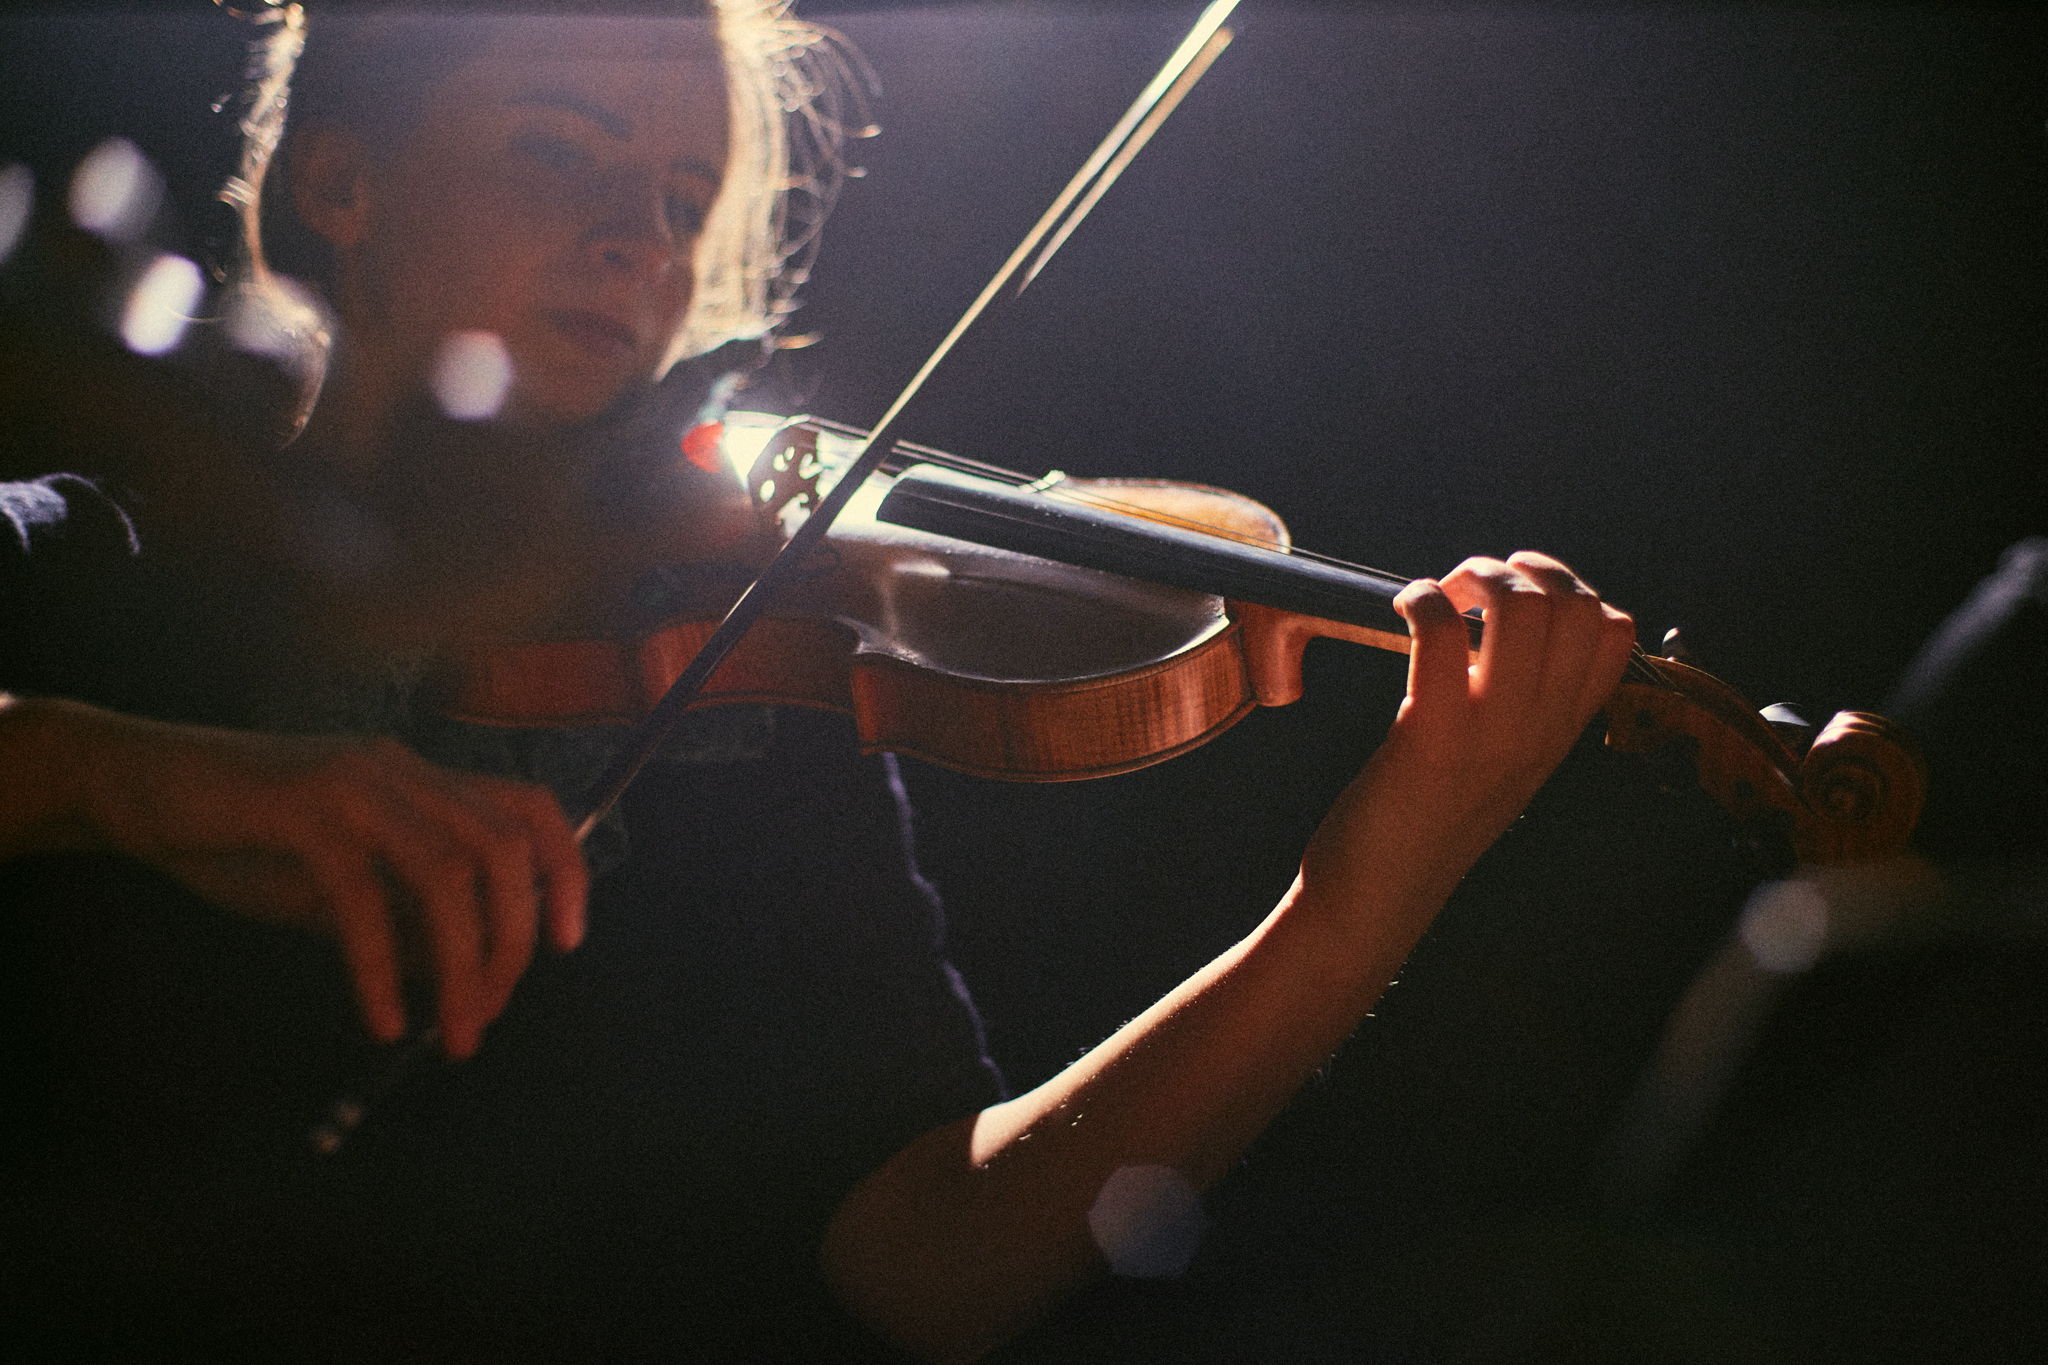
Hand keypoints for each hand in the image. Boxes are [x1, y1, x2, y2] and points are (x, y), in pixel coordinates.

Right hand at [9, 698, 586, 1056]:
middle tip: (491, 1013)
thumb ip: (398, 917)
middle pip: (503, 847)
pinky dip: (381, 967)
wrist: (133, 783)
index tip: (568, 942)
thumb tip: (460, 975)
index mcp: (420, 780)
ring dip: (463, 963)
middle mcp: (401, 772)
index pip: (529, 808)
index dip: (565, 870)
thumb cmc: (236, 834)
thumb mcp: (332, 883)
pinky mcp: (299, 810)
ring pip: (447, 872)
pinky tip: (385, 1019)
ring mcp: (353, 784)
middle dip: (513, 939)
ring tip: (455, 1032)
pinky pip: (361, 898)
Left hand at [1303, 551, 1636, 913]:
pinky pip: (1441, 632)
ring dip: (1477, 577)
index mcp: (1558, 734)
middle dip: (1522, 569)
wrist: (1375, 900)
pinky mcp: (1429, 735)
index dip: (1570, 588)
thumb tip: (1499, 631)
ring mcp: (1490, 734)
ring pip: (1523, 609)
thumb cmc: (1422, 822)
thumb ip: (1516, 707)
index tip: (1518, 595)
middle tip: (1472, 588)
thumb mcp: (1496, 763)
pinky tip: (1405, 610)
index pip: (1614, 633)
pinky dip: (1422, 599)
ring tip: (1442, 595)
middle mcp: (1538, 732)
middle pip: (1576, 606)